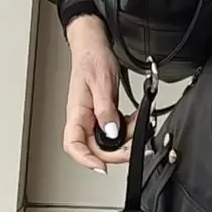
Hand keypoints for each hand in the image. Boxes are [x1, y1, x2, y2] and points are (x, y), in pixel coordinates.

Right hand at [63, 18, 130, 170]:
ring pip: (107, 141)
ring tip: (137, 126)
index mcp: (77, 112)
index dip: (86, 159)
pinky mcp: (102, 114)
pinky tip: (134, 121)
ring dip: (124, 139)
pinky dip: (126, 130)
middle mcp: (82, 118)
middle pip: (94, 148)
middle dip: (115, 152)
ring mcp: (92, 117)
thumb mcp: (101, 83)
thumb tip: (111, 132)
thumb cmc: (92, 59)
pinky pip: (114, 131)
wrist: (93, 45)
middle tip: (133, 148)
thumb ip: (105, 110)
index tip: (101, 167)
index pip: (73, 144)